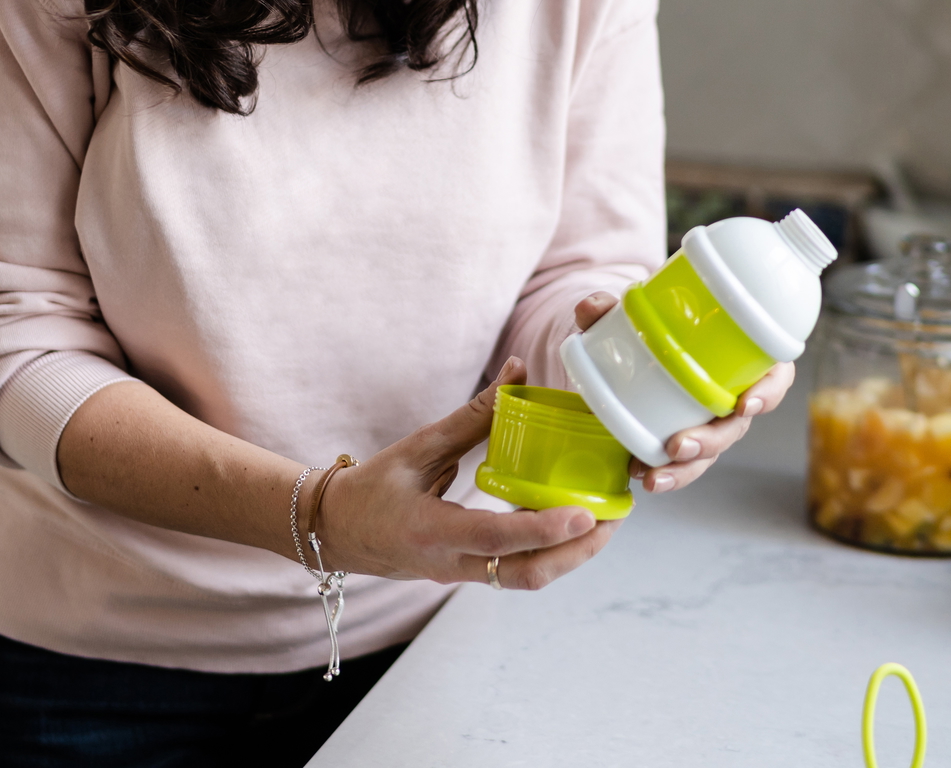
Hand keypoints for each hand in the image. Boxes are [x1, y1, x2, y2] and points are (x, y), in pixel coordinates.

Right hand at [314, 357, 619, 589]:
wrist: (336, 530)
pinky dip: (548, 551)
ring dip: (569, 556)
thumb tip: (517, 370)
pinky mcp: (467, 573)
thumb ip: (470, 416)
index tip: (584, 514)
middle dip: (576, 552)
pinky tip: (570, 524)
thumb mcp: (417, 446)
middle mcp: (448, 564)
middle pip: (524, 575)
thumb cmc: (371, 486)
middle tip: (614, 519)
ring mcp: (459, 575)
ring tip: (605, 522)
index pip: (495, 539)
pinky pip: (515, 571)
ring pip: (524, 579)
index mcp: (429, 531)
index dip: (543, 529)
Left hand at [573, 291, 795, 493]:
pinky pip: (683, 462)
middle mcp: (734, 393)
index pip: (775, 375)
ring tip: (652, 477)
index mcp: (743, 356)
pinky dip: (664, 471)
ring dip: (685, 470)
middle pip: (737, 426)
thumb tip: (588, 308)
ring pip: (710, 452)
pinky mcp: (687, 437)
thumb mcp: (634, 308)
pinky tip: (640, 475)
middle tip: (679, 446)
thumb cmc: (657, 319)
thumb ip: (610, 306)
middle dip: (711, 442)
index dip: (768, 393)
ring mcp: (711, 420)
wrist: (637, 340)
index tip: (746, 405)